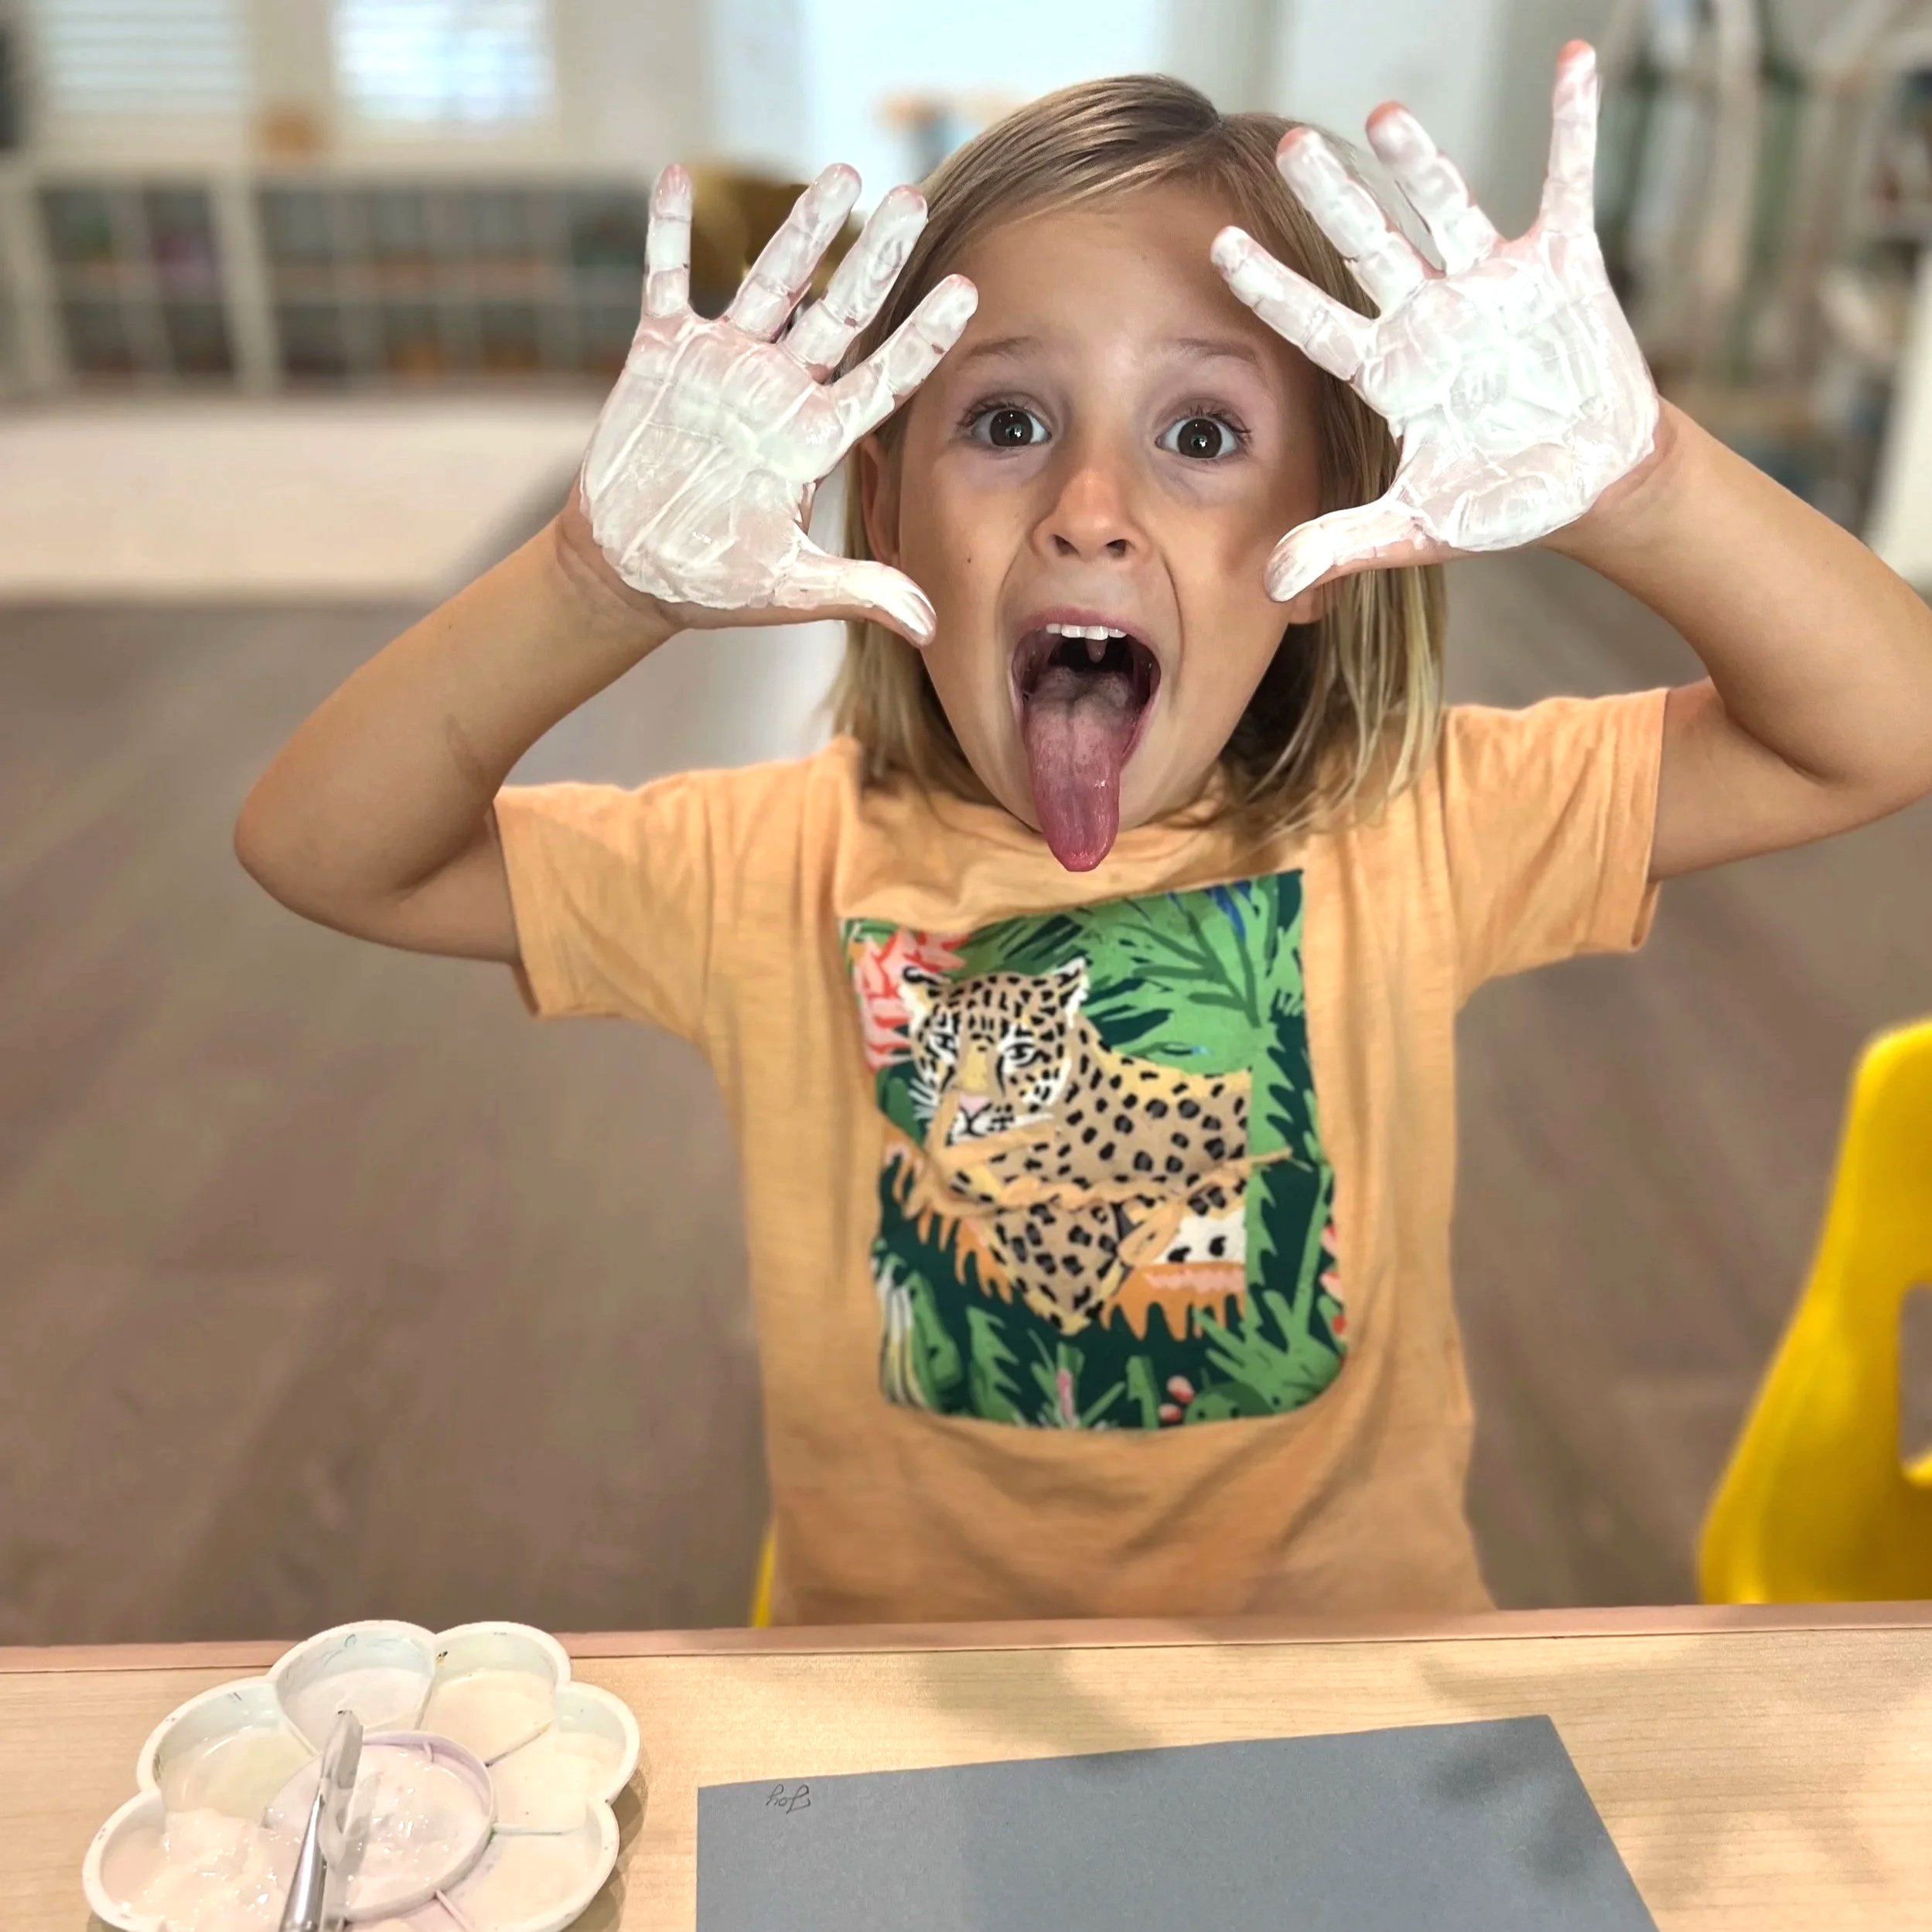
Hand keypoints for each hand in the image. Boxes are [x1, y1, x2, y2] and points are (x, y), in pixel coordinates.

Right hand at [574, 164, 975, 644]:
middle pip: (840, 310)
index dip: (924, 336)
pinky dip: (666, 231)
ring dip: (803, 229)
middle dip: (875, 257)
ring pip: (771, 281)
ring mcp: (723, 366)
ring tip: (840, 175)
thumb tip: (931, 626)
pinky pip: (665, 280)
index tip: (968, 291)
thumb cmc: (713, 583)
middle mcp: (780, 390)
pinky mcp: (661, 356)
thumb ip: (859, 591)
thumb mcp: (790, 588)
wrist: (631, 573)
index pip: (884, 376)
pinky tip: (673, 175)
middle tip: (913, 198)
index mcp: (814, 438)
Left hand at [1212, 41, 1657, 603]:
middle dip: (1333, 202)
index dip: (1270, 289)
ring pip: (1448, 210)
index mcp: (1391, 372)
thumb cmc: (1500, 503)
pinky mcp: (1563, 266)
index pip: (1316, 323)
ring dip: (1422, 166)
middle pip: (1369, 250)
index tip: (1219, 247)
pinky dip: (1574, 125)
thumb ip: (1346, 544)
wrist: (1591, 486)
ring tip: (1389, 117)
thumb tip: (1272, 585)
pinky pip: (1568, 183)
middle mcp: (1431, 316)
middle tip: (1289, 150)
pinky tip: (1572, 63)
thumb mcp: (1419, 529)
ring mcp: (1493, 285)